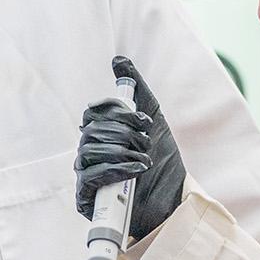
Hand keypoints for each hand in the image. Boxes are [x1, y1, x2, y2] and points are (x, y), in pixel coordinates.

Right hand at [74, 56, 187, 241]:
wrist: (174, 200)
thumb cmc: (162, 160)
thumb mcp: (153, 119)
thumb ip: (135, 88)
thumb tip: (118, 59)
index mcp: (101, 133)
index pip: (92, 114)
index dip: (113, 111)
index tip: (140, 118)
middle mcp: (89, 153)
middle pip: (92, 131)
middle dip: (124, 132)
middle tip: (148, 141)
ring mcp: (86, 176)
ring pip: (89, 151)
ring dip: (123, 151)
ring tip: (146, 159)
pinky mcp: (87, 199)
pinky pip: (90, 177)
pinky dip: (116, 169)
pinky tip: (138, 169)